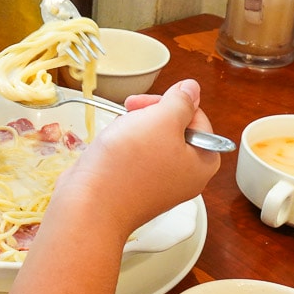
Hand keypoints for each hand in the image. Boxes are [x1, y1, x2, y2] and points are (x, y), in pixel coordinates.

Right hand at [54, 79, 220, 241]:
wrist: (90, 205)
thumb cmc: (129, 162)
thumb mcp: (161, 120)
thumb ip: (181, 101)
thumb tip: (193, 89)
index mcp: (203, 161)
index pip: (197, 116)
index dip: (171, 103)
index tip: (146, 103)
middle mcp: (186, 176)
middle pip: (175, 129)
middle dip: (151, 115)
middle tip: (129, 112)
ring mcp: (160, 184)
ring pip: (153, 141)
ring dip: (134, 129)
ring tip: (118, 132)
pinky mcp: (136, 188)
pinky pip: (136, 158)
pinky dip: (124, 147)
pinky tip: (110, 148)